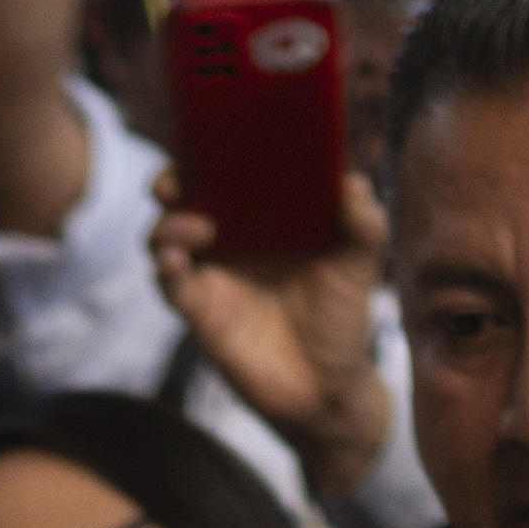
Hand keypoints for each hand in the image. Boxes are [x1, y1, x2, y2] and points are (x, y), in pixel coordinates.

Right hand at [154, 168, 393, 490]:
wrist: (328, 387)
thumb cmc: (342, 317)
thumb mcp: (359, 262)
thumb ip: (363, 221)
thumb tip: (351, 184)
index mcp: (264, 215)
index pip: (226, 171)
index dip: (208, 151)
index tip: (207, 139)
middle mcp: (230, 238)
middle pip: (182, 197)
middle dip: (170, 181)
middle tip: (176, 182)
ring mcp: (211, 274)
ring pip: (165, 236)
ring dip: (169, 226)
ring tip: (199, 231)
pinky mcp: (200, 311)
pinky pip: (170, 284)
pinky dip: (166, 270)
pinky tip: (174, 263)